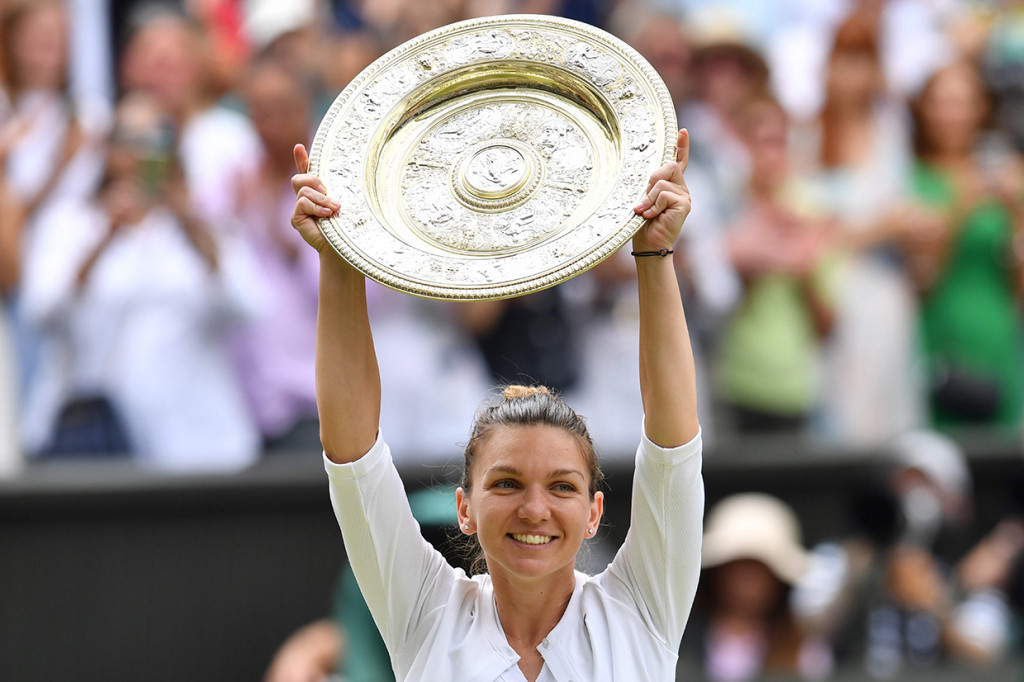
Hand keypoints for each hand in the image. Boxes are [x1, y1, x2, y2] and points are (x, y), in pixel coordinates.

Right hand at [290, 144, 339, 253]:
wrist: (343, 248)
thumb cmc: (348, 225)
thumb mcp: (345, 200)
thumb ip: (338, 187)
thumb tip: (349, 165)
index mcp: (318, 192)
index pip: (306, 172)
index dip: (301, 159)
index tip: (299, 147)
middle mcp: (306, 199)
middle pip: (300, 178)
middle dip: (314, 180)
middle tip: (328, 191)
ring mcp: (299, 209)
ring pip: (304, 191)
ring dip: (322, 199)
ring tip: (334, 210)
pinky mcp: (296, 218)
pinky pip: (302, 202)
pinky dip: (316, 207)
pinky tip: (326, 215)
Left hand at [632, 129, 691, 252]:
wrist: (649, 244)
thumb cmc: (643, 224)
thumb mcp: (643, 200)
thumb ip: (649, 187)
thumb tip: (650, 180)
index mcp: (672, 185)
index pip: (679, 162)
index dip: (681, 146)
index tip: (682, 131)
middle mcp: (681, 188)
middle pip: (667, 166)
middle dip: (651, 180)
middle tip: (643, 201)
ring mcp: (685, 195)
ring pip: (661, 182)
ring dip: (648, 198)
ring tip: (645, 213)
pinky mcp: (684, 203)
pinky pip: (663, 193)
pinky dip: (653, 205)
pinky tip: (652, 216)